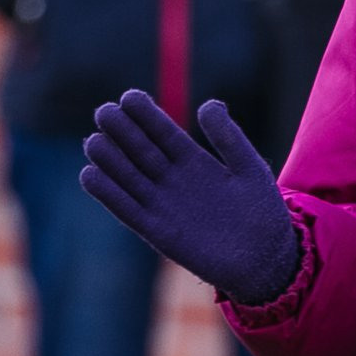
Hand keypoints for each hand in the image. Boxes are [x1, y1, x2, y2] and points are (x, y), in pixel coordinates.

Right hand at [81, 91, 300, 304]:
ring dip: (109, 160)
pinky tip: (89, 175)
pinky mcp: (156, 231)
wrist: (265, 259)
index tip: (129, 97)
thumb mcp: (249, 167)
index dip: (146, 115)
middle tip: (104, 112)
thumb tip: (208, 104)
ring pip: (128, 177)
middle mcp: (173, 179)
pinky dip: (108, 194)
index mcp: (194, 160)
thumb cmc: (262, 212)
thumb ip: (228, 137)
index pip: (163, 132)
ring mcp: (163, 204)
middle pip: (141, 150)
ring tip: (95, 141)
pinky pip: (127, 210)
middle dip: (122, 131)